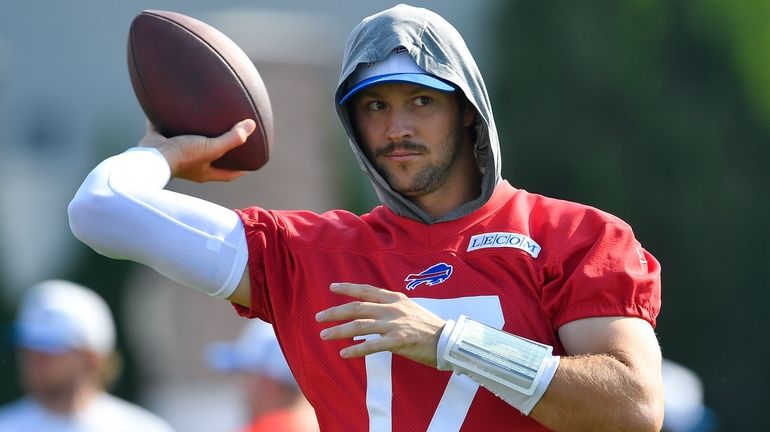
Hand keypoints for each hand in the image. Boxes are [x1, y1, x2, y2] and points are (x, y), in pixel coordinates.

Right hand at [138, 119, 255, 181]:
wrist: (151, 156)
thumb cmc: (183, 156)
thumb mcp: (212, 147)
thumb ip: (232, 138)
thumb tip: (251, 125)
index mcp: (204, 171)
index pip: (227, 175)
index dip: (239, 171)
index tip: (249, 164)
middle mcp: (191, 166)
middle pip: (209, 161)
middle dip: (218, 153)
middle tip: (228, 140)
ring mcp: (174, 156)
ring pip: (188, 146)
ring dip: (195, 137)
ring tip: (203, 123)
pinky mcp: (160, 144)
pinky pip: (166, 131)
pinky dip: (169, 122)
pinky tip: (173, 108)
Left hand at [315, 283, 445, 366]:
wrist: (448, 340)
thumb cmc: (428, 327)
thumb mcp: (409, 309)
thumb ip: (391, 308)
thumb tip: (372, 311)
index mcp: (395, 299)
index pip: (367, 290)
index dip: (348, 288)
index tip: (332, 287)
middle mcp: (393, 308)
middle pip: (358, 307)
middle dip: (335, 312)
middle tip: (319, 317)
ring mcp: (395, 324)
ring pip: (360, 325)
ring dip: (339, 330)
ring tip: (325, 335)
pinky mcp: (399, 341)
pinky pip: (372, 345)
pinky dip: (356, 350)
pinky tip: (344, 354)